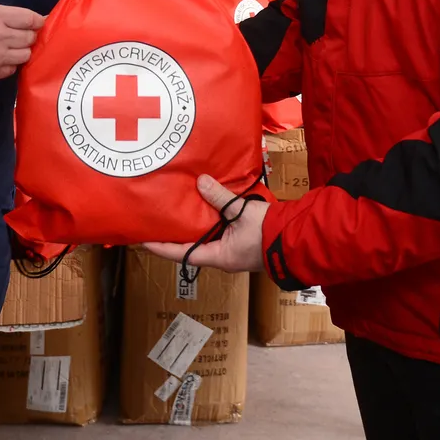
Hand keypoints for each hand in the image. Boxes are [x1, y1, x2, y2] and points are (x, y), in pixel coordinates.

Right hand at [0, 0, 44, 83]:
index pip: (30, 18)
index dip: (38, 19)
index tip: (38, 19)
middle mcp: (0, 37)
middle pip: (30, 37)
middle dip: (30, 33)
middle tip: (22, 31)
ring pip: (25, 55)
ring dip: (23, 49)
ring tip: (14, 45)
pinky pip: (12, 70)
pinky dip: (11, 64)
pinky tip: (3, 58)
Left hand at [144, 175, 268, 272]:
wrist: (298, 239)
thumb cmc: (270, 232)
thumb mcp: (242, 212)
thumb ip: (220, 198)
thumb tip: (199, 182)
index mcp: (218, 257)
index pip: (181, 254)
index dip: (160, 247)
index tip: (142, 240)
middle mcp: (222, 258)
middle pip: (191, 248)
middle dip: (175, 235)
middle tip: (157, 222)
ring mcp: (232, 252)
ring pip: (205, 240)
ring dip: (192, 227)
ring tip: (176, 213)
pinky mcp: (241, 244)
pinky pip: (219, 234)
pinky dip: (209, 222)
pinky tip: (204, 208)